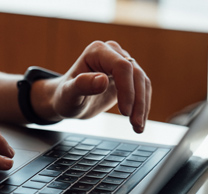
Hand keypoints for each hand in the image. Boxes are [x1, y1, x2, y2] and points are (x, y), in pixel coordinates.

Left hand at [36, 41, 151, 132]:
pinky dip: (143, 106)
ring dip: (143, 106)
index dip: (127, 89)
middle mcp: (112, 53)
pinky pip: (142, 89)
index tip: (124, 112)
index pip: (121, 66)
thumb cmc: (65, 96)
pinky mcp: (128, 76)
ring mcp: (122, 63)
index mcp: (97, 51)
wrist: (68, 101)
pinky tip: (139, 122)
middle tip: (135, 124)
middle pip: (135, 74)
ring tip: (138, 127)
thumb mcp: (68, 94)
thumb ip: (82, 85)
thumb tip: (102, 80)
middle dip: (137, 101)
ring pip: (142, 82)